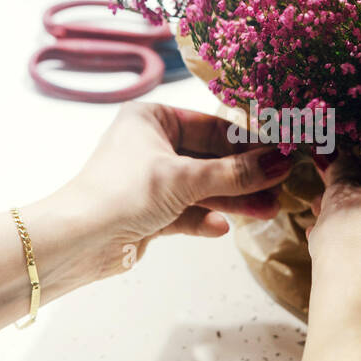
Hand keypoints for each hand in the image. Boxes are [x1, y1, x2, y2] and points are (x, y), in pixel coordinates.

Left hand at [44, 103, 292, 282]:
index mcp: (152, 119)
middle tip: (283, 185)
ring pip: (203, 187)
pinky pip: (188, 212)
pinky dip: (206, 219)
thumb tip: (282, 161)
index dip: (249, 141)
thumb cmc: (123, 193)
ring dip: (234, 199)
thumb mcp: (185, 178)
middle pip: (211, 158)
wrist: (77, 241)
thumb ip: (236, 173)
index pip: (212, 125)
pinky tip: (223, 229)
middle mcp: (151, 145)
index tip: (283, 152)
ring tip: (269, 209)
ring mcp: (151, 181)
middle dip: (246, 175)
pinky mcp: (150, 213)